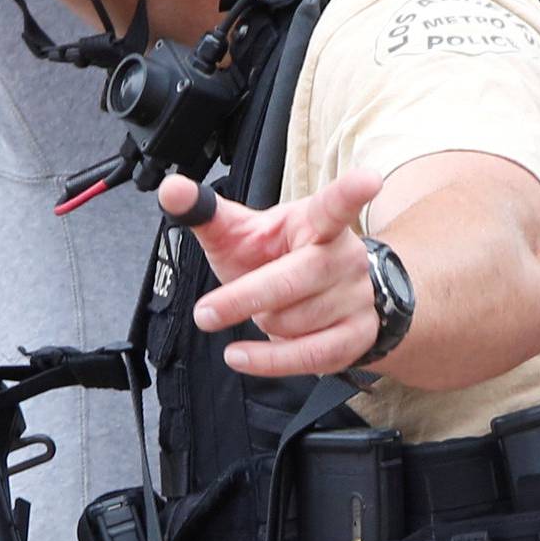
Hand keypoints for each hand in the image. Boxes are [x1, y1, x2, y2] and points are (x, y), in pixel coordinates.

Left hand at [163, 165, 383, 378]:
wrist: (325, 299)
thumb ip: (207, 213)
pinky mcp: (357, 336)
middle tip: (205, 313)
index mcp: (318, 223)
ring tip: (263, 312)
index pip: (335, 206)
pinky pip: (308, 356)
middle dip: (245, 297)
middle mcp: (345, 257)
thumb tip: (171, 189)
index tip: (368, 180)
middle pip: (294, 279)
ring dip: (263, 322)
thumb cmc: (277, 259)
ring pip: (295, 321)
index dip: (351, 192)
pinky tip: (241, 356)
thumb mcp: (242, 234)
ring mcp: (356, 298)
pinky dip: (267, 361)